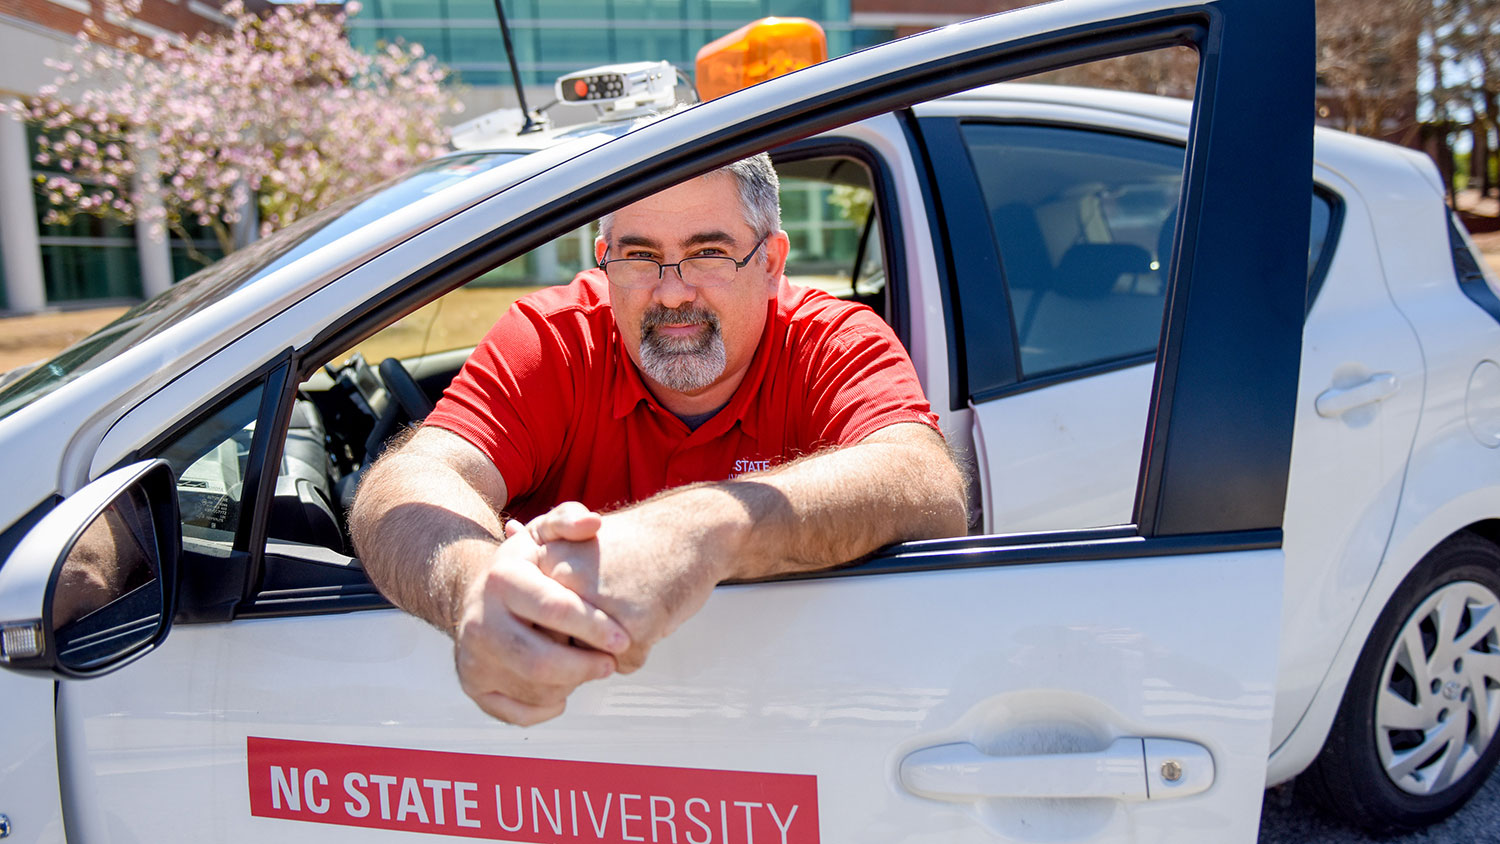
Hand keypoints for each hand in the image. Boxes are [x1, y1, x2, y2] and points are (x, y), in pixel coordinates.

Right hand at [451, 515, 630, 725]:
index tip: (622, 638)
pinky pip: (516, 712)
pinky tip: (562, 690)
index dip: (593, 627)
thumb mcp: (542, 533)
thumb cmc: (524, 566)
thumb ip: (569, 519)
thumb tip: (593, 523)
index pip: (554, 609)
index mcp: (502, 580)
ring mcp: (473, 656)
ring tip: (587, 669)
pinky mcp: (472, 684)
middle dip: (584, 667)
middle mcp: (479, 620)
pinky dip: (546, 708)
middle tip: (610, 663)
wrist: (474, 592)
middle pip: (541, 661)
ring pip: (533, 689)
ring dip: (570, 685)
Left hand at [523, 498, 732, 673]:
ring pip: (588, 661)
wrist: (690, 533)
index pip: (523, 625)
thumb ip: (543, 541)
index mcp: (542, 559)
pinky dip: (639, 650)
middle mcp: (562, 580)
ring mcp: (596, 604)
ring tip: (629, 607)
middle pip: (552, 647)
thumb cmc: (636, 541)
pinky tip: (651, 613)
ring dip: (608, 650)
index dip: (546, 636)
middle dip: (576, 649)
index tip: (570, 623)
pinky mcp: (632, 626)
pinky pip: (623, 664)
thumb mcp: (581, 531)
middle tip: (606, 616)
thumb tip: (509, 530)